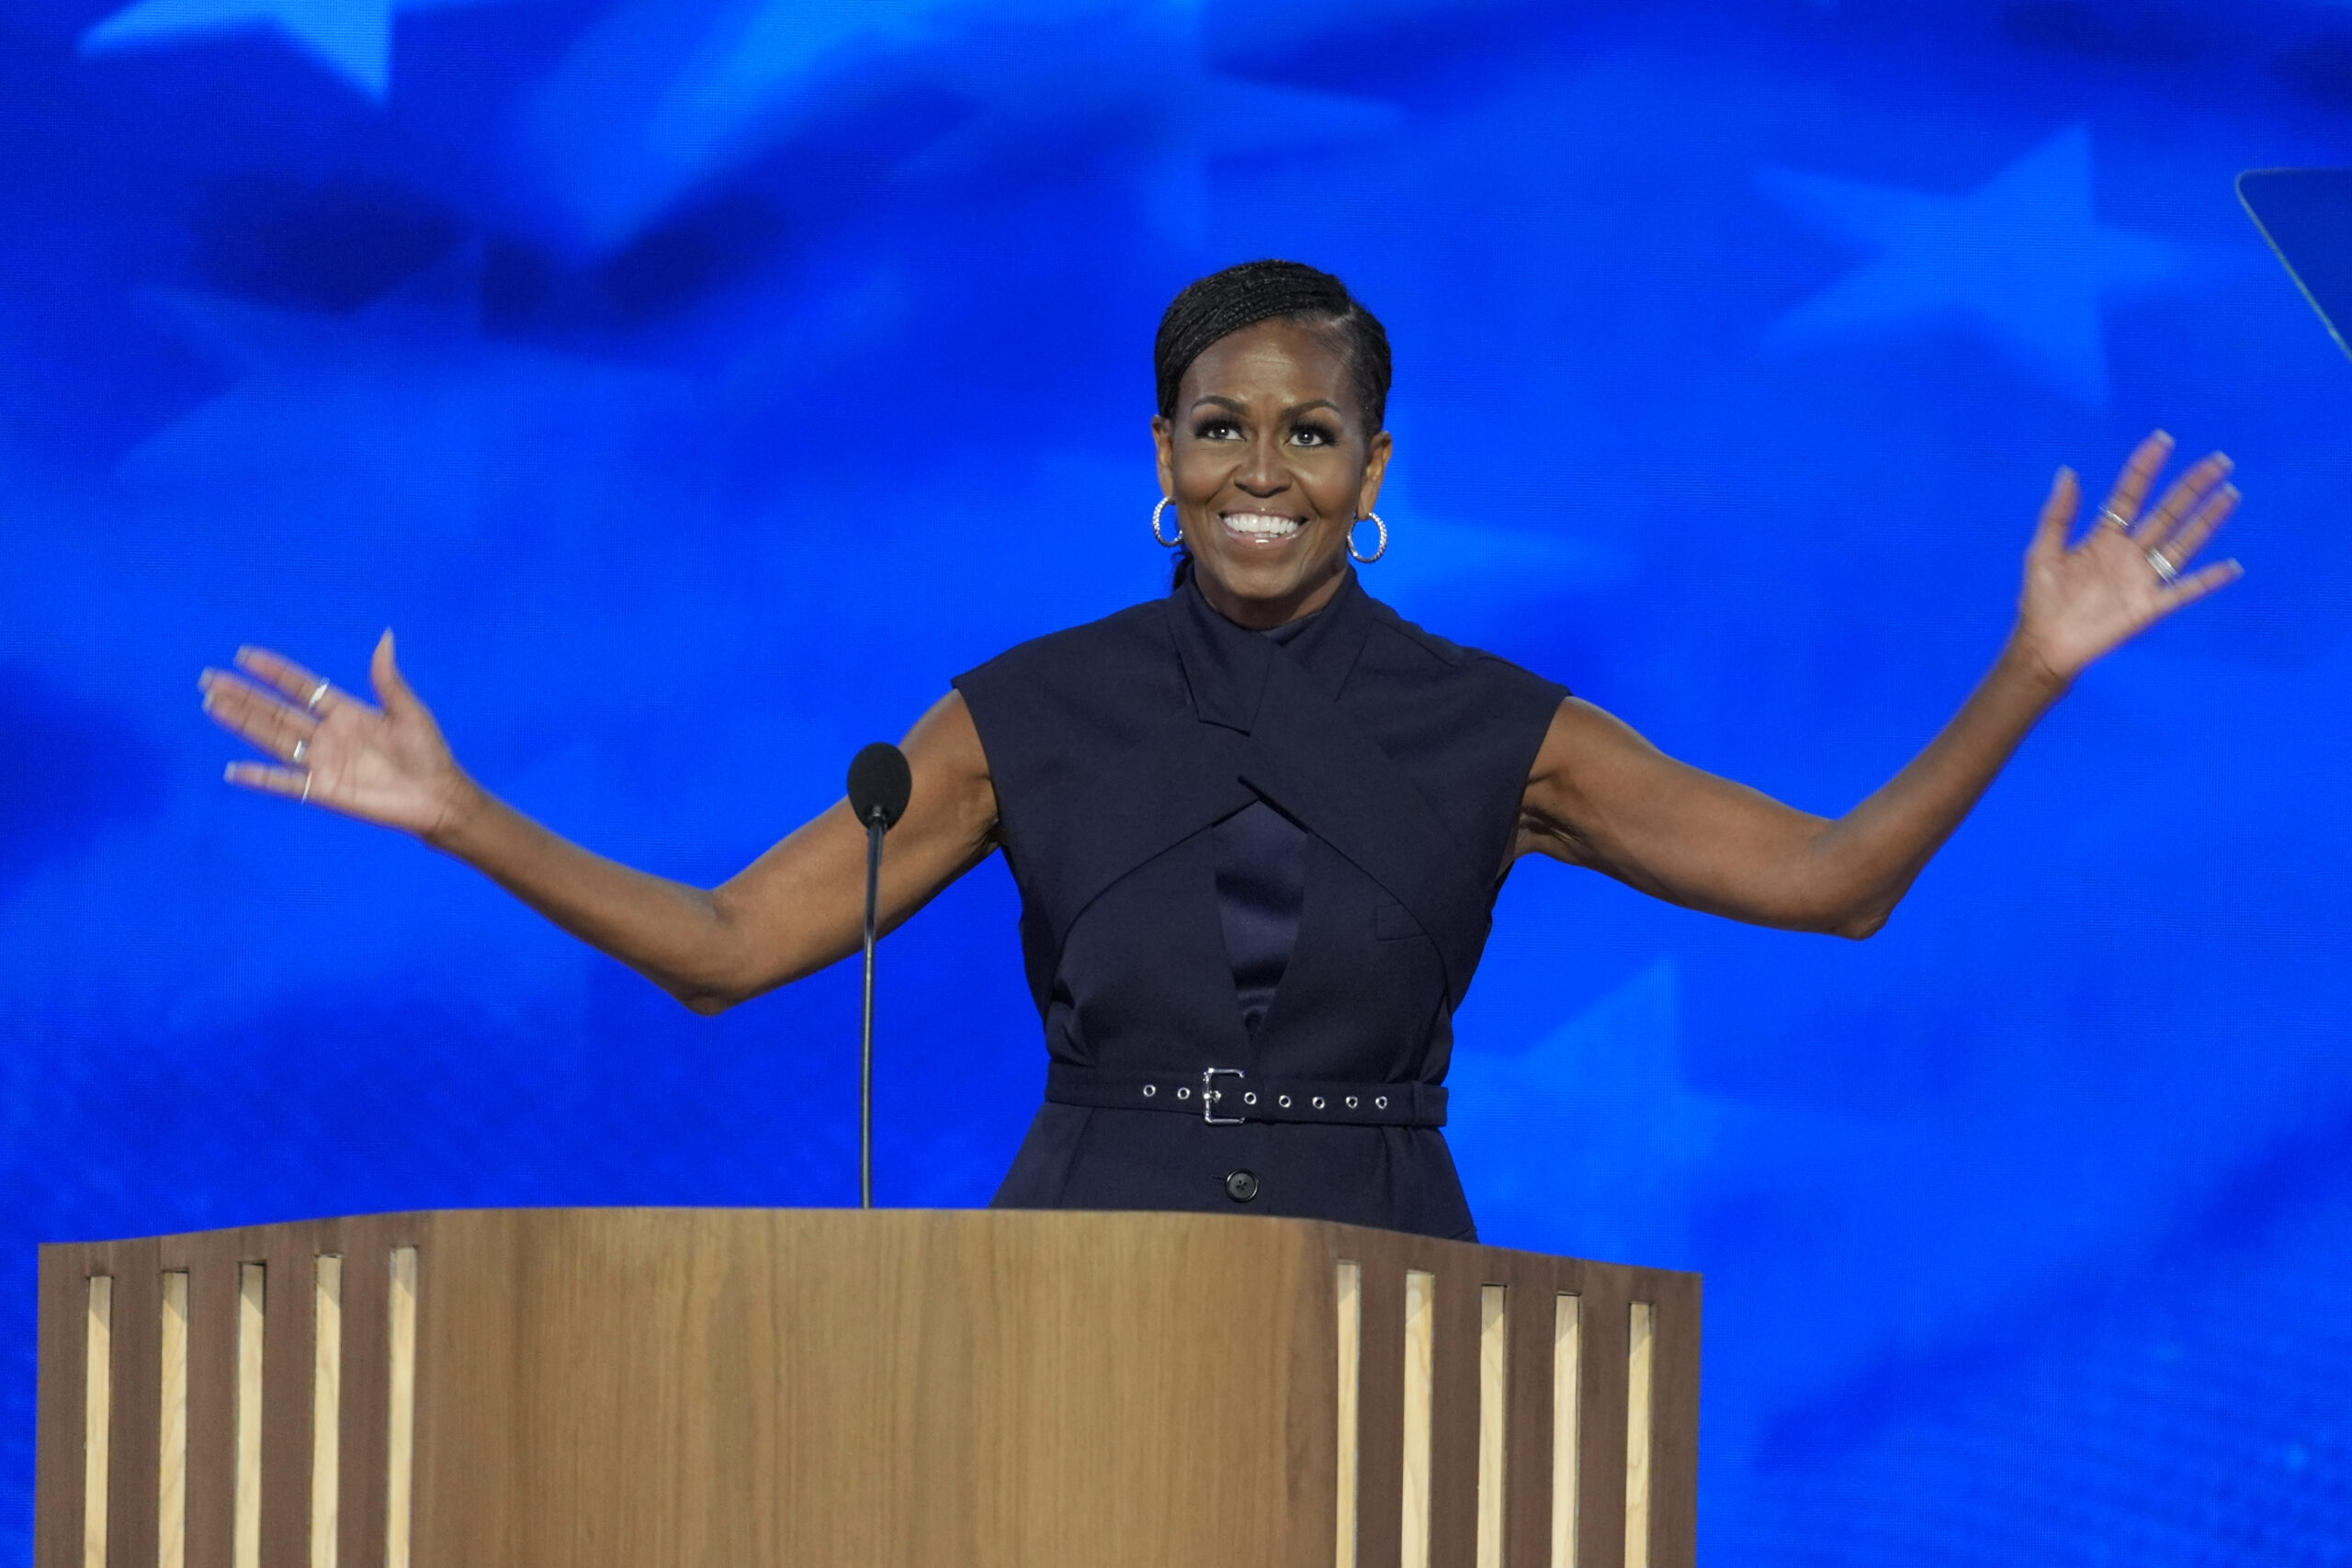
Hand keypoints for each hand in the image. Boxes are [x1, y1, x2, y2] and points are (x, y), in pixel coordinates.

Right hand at [200, 631, 474, 839]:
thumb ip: (387, 678)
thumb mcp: (409, 710)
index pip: (300, 686)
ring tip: (212, 706)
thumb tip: (386, 636)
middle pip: (276, 711)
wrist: (439, 796)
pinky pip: (287, 784)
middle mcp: (328, 735)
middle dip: (243, 696)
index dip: (273, 671)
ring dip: (243, 723)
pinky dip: (261, 778)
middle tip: (209, 680)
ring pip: (273, 739)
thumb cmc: (428, 752)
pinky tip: (234, 771)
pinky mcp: (325, 790)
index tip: (244, 655)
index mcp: (346, 712)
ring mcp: (323, 762)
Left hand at [2011, 430, 2242, 683]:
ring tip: (2230, 494)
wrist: (2044, 645)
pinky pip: (2185, 591)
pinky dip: (2208, 580)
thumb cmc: (2041, 600)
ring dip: (2207, 521)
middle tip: (2219, 461)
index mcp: (2104, 538)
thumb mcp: (2043, 551)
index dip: (2144, 469)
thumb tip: (2067, 472)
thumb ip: (2058, 514)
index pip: (2130, 495)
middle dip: (2191, 487)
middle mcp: (2129, 554)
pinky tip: (2233, 567)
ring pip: (2182, 544)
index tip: (2163, 440)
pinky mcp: (2149, 607)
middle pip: (2167, 513)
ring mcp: (2142, 579)